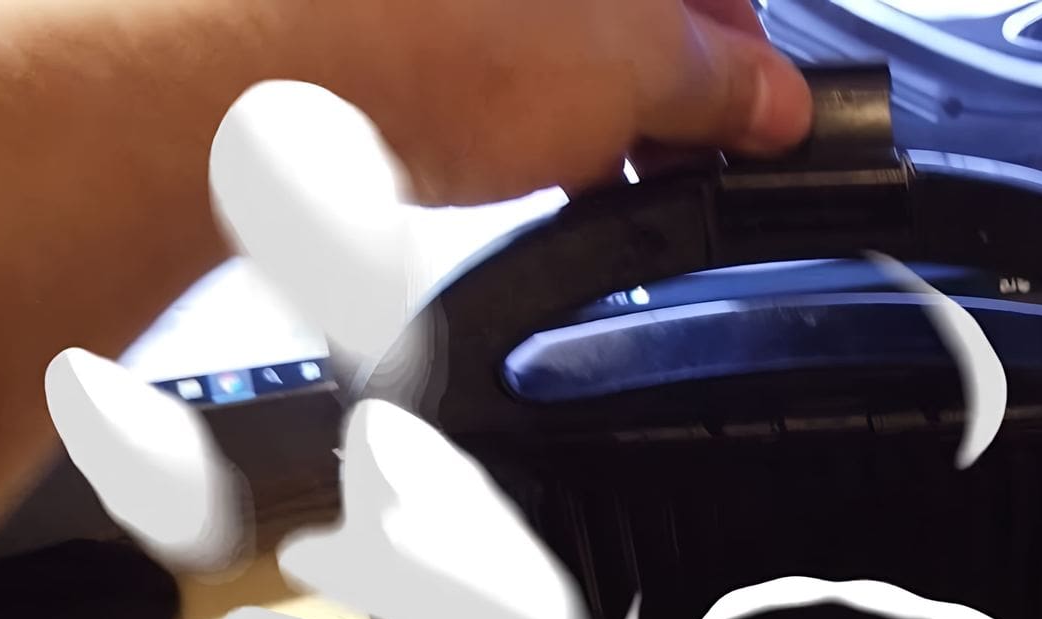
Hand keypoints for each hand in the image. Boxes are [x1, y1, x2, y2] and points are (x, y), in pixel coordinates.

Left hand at [310, 0, 813, 204]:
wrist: (267, 80)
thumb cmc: (430, 35)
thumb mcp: (639, 73)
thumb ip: (722, 86)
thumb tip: (774, 103)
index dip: (749, 56)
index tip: (763, 122)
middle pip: (637, 12)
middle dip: (672, 89)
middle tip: (688, 163)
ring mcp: (467, 9)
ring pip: (564, 42)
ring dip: (600, 111)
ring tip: (604, 179)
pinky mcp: (404, 34)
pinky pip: (495, 69)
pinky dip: (527, 116)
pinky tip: (528, 165)